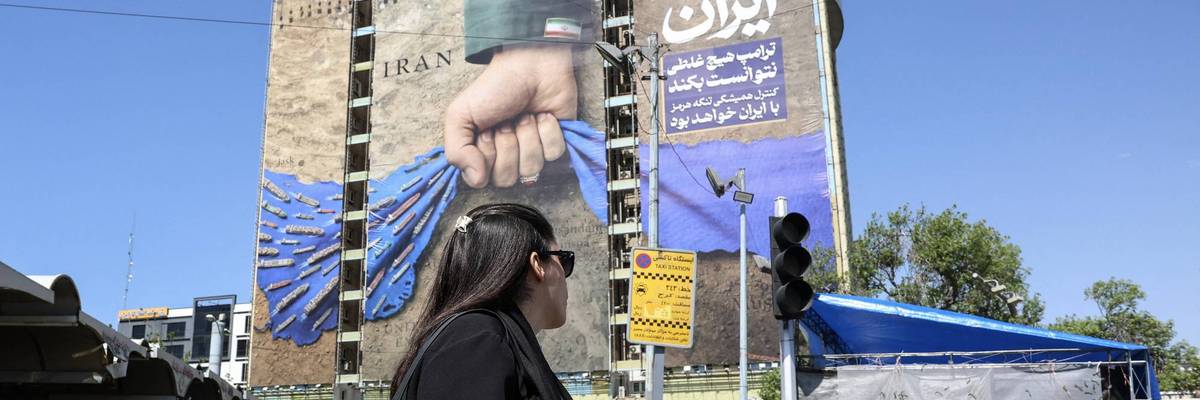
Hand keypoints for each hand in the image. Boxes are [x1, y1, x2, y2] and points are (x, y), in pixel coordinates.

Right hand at [444, 45, 576, 187]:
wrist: (529, 65)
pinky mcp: (556, 143)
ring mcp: (533, 152)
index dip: (486, 155)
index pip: (483, 179)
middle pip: (508, 178)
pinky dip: (548, 131)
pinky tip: (543, 115)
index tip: (486, 131)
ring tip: (525, 116)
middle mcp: (507, 157)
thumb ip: (456, 151)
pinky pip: (554, 154)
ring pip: (532, 168)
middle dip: (508, 145)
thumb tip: (475, 180)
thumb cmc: (494, 88)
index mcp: (482, 154)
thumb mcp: (460, 115)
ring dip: (528, 136)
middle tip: (507, 122)